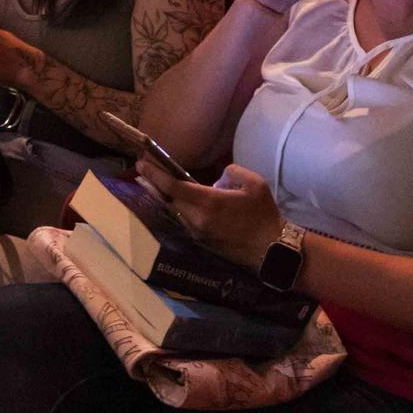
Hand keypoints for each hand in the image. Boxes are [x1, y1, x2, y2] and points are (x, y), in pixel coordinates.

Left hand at [136, 160, 283, 270]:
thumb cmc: (264, 214)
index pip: (172, 187)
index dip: (154, 174)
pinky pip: (185, 221)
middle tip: (144, 170)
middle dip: (154, 184)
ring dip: (166, 198)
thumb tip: (217, 179)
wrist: (271, 249)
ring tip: (159, 184)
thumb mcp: (254, 183)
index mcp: (209, 202)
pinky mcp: (202, 242)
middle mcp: (198, 219)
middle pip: (168, 200)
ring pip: (175, 211)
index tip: (141, 163)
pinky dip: (179, 209)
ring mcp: (198, 233)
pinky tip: (182, 202)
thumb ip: (232, 172)